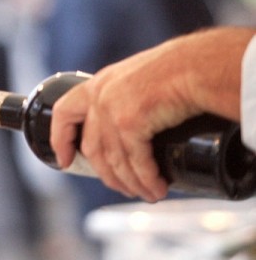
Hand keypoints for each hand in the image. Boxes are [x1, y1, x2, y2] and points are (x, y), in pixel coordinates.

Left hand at [50, 29, 251, 201]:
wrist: (198, 65)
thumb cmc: (179, 68)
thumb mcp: (137, 79)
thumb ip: (125, 98)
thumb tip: (132, 127)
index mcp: (97, 85)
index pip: (63, 113)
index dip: (60, 139)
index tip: (64, 160)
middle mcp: (99, 97)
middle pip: (93, 149)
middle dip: (108, 175)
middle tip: (125, 189)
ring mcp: (111, 110)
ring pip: (115, 161)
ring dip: (132, 184)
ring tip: (148, 194)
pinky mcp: (130, 123)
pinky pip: (136, 162)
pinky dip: (147, 180)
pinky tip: (156, 188)